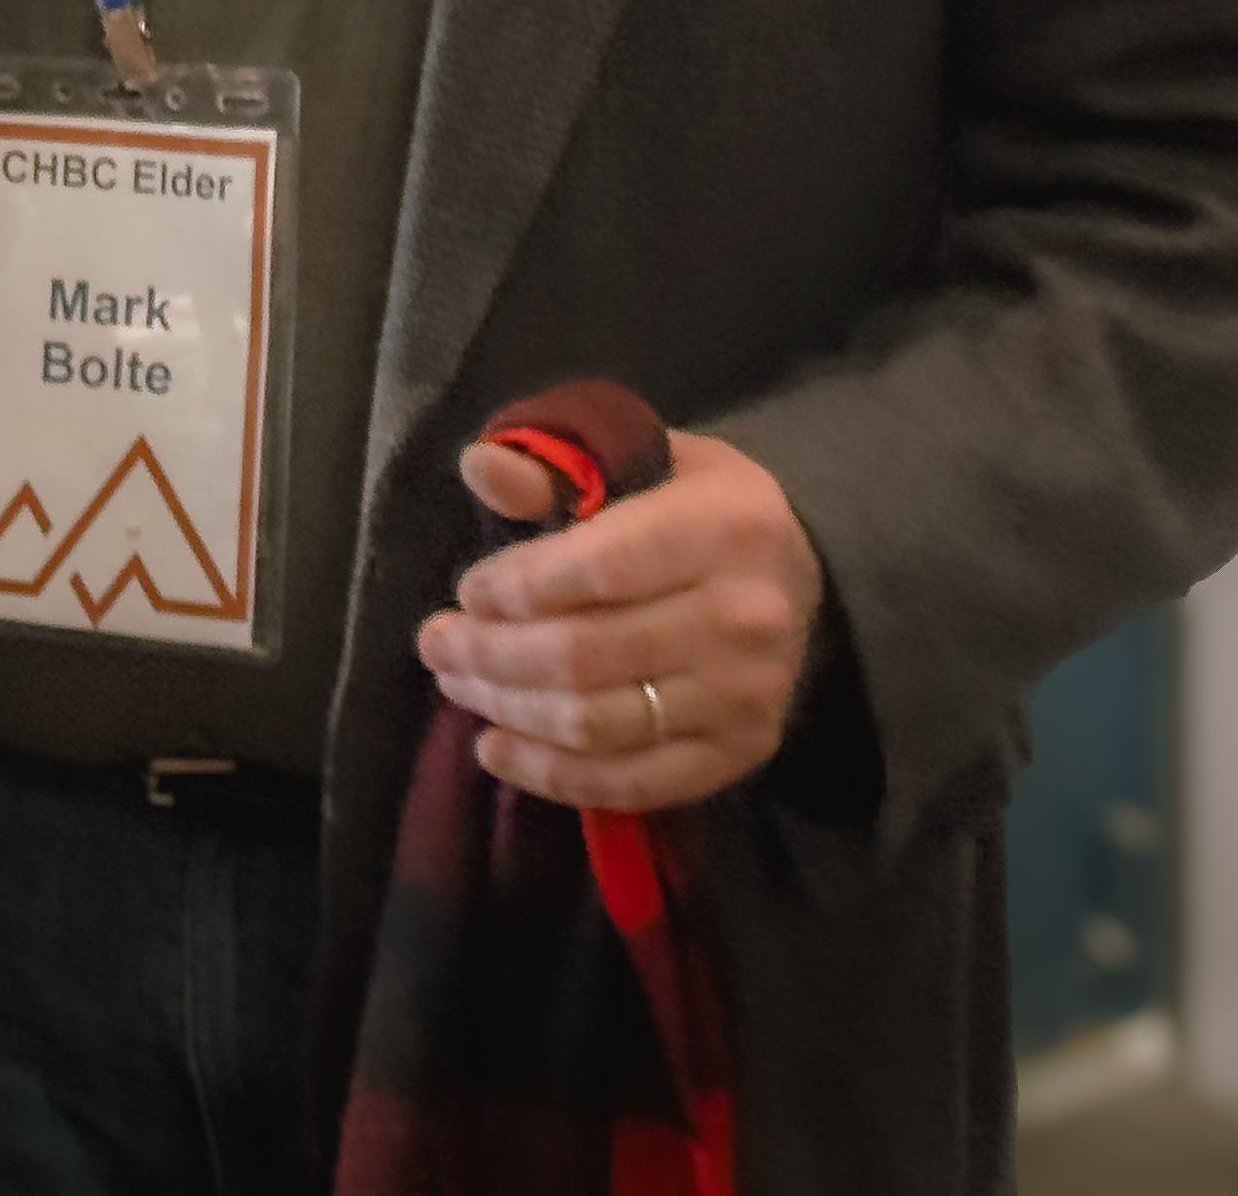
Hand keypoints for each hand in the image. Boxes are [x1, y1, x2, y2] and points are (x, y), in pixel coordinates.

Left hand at [412, 426, 821, 811]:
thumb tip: (479, 467)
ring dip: (509, 710)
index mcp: (723, 526)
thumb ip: (555, 465)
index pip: (602, 569)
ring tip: (457, 685)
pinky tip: (496, 749)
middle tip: (437, 643)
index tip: (468, 592)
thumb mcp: (638, 455)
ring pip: (599, 723)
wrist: (801, 573)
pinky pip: (635, 781)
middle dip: (491, 654)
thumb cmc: (697, 506)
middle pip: (586, 655)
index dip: (519, 587)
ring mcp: (747, 694)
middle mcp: (745, 617)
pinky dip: (554, 774)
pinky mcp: (742, 751)